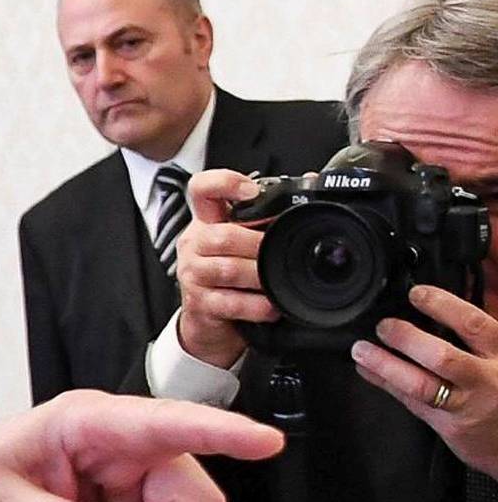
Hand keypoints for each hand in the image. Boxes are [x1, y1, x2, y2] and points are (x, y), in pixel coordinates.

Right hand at [173, 168, 276, 367]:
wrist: (209, 321)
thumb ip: (267, 215)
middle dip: (259, 246)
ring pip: (229, 270)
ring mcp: (192, 274)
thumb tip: (309, 180)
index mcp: (207, 221)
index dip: (224, 183)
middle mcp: (195, 244)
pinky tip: (270, 305)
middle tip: (280, 252)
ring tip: (277, 280)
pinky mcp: (198, 304)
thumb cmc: (230, 276)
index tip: (251, 191)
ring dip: (260, 276)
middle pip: (222, 236)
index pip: (202, 189)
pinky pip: (232, 303)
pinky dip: (257, 305)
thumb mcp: (242, 241)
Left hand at [352, 284, 497, 474]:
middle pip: (443, 357)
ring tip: (362, 350)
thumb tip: (437, 308)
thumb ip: (478, 336)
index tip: (417, 294)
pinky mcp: (452, 426)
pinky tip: (368, 371)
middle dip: (407, 339)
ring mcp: (467, 404)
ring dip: (385, 365)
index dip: (442, 306)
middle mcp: (486, 379)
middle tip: (383, 326)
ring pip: (421, 385)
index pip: (472, 324)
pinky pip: (412, 403)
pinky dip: (386, 384)